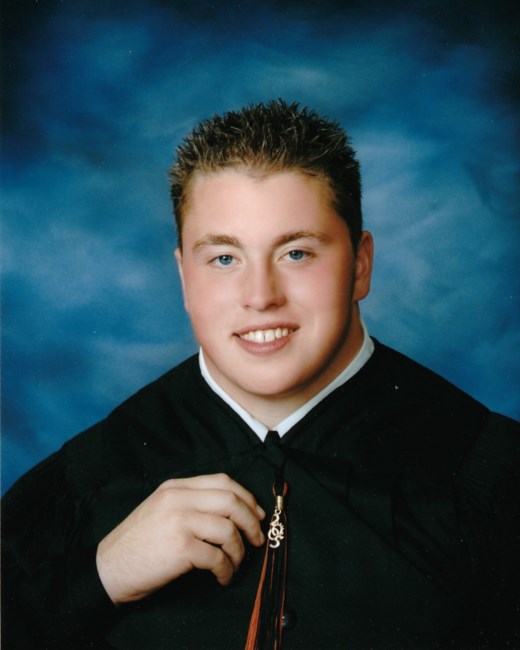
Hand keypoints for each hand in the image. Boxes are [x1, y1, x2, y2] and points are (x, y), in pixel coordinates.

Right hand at [96, 473, 264, 603]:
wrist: (108, 568)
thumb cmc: (137, 543)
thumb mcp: (160, 508)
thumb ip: (190, 502)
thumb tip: (232, 512)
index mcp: (175, 486)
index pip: (222, 481)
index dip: (246, 497)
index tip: (257, 514)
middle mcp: (178, 498)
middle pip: (231, 501)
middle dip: (251, 521)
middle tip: (257, 540)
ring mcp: (180, 521)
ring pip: (228, 529)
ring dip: (239, 551)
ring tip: (235, 564)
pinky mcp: (181, 548)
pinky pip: (218, 556)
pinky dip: (226, 569)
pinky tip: (223, 577)